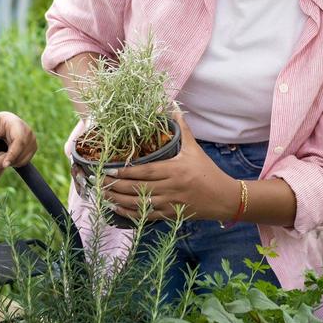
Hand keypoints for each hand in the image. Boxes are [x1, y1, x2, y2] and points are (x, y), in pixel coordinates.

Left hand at [0, 112, 35, 171]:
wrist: (6, 127)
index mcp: (18, 125)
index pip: (19, 142)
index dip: (13, 154)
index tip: (5, 165)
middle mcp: (29, 134)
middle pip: (17, 155)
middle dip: (0, 162)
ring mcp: (32, 143)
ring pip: (18, 161)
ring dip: (3, 163)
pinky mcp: (31, 151)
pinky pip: (20, 163)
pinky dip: (9, 163)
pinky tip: (1, 158)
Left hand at [102, 112, 239, 221]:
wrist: (223, 197)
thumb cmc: (207, 171)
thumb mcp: (194, 149)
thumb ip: (182, 128)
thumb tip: (173, 107)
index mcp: (175, 170)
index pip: (146, 171)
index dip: (127, 171)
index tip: (110, 169)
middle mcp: (171, 187)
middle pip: (138, 188)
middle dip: (116, 186)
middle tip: (98, 182)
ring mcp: (170, 203)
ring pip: (140, 204)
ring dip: (119, 200)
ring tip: (103, 195)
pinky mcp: (171, 214)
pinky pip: (146, 216)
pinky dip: (130, 214)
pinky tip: (117, 209)